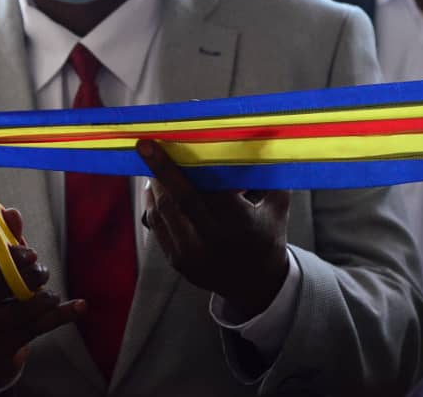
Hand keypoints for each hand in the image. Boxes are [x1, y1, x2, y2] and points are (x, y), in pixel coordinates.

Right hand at [0, 207, 85, 387]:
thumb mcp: (0, 263)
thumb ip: (7, 237)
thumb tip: (11, 212)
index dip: (9, 256)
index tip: (33, 254)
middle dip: (28, 278)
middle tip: (44, 272)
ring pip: (15, 314)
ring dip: (42, 301)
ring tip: (52, 294)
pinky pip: (33, 330)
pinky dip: (59, 317)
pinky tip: (78, 307)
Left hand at [138, 139, 289, 319]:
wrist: (255, 286)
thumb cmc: (267, 236)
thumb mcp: (277, 207)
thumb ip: (267, 175)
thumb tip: (260, 136)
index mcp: (240, 225)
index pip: (210, 191)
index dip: (191, 167)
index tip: (174, 143)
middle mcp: (213, 241)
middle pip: (180, 199)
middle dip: (160, 169)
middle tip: (145, 144)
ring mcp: (191, 254)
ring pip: (163, 211)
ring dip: (156, 183)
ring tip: (153, 163)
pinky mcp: (177, 261)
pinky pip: (157, 225)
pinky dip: (153, 202)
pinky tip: (154, 186)